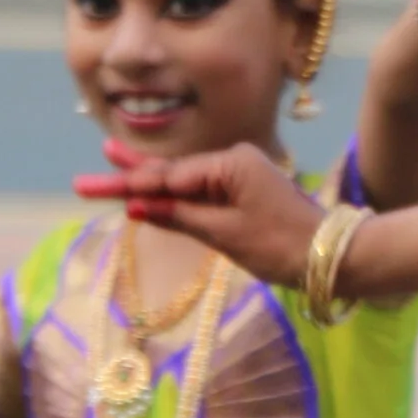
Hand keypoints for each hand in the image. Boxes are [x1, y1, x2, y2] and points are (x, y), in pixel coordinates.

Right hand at [75, 139, 324, 292]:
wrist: (333, 256)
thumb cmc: (282, 245)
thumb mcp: (226, 233)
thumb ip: (181, 216)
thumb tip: (138, 206)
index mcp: (229, 164)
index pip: (168, 177)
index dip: (128, 186)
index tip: (91, 188)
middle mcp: (233, 161)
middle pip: (171, 172)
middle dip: (129, 177)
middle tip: (84, 180)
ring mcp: (240, 176)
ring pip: (185, 180)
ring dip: (149, 180)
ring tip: (110, 161)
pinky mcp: (245, 193)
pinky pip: (202, 191)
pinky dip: (175, 193)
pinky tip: (150, 187)